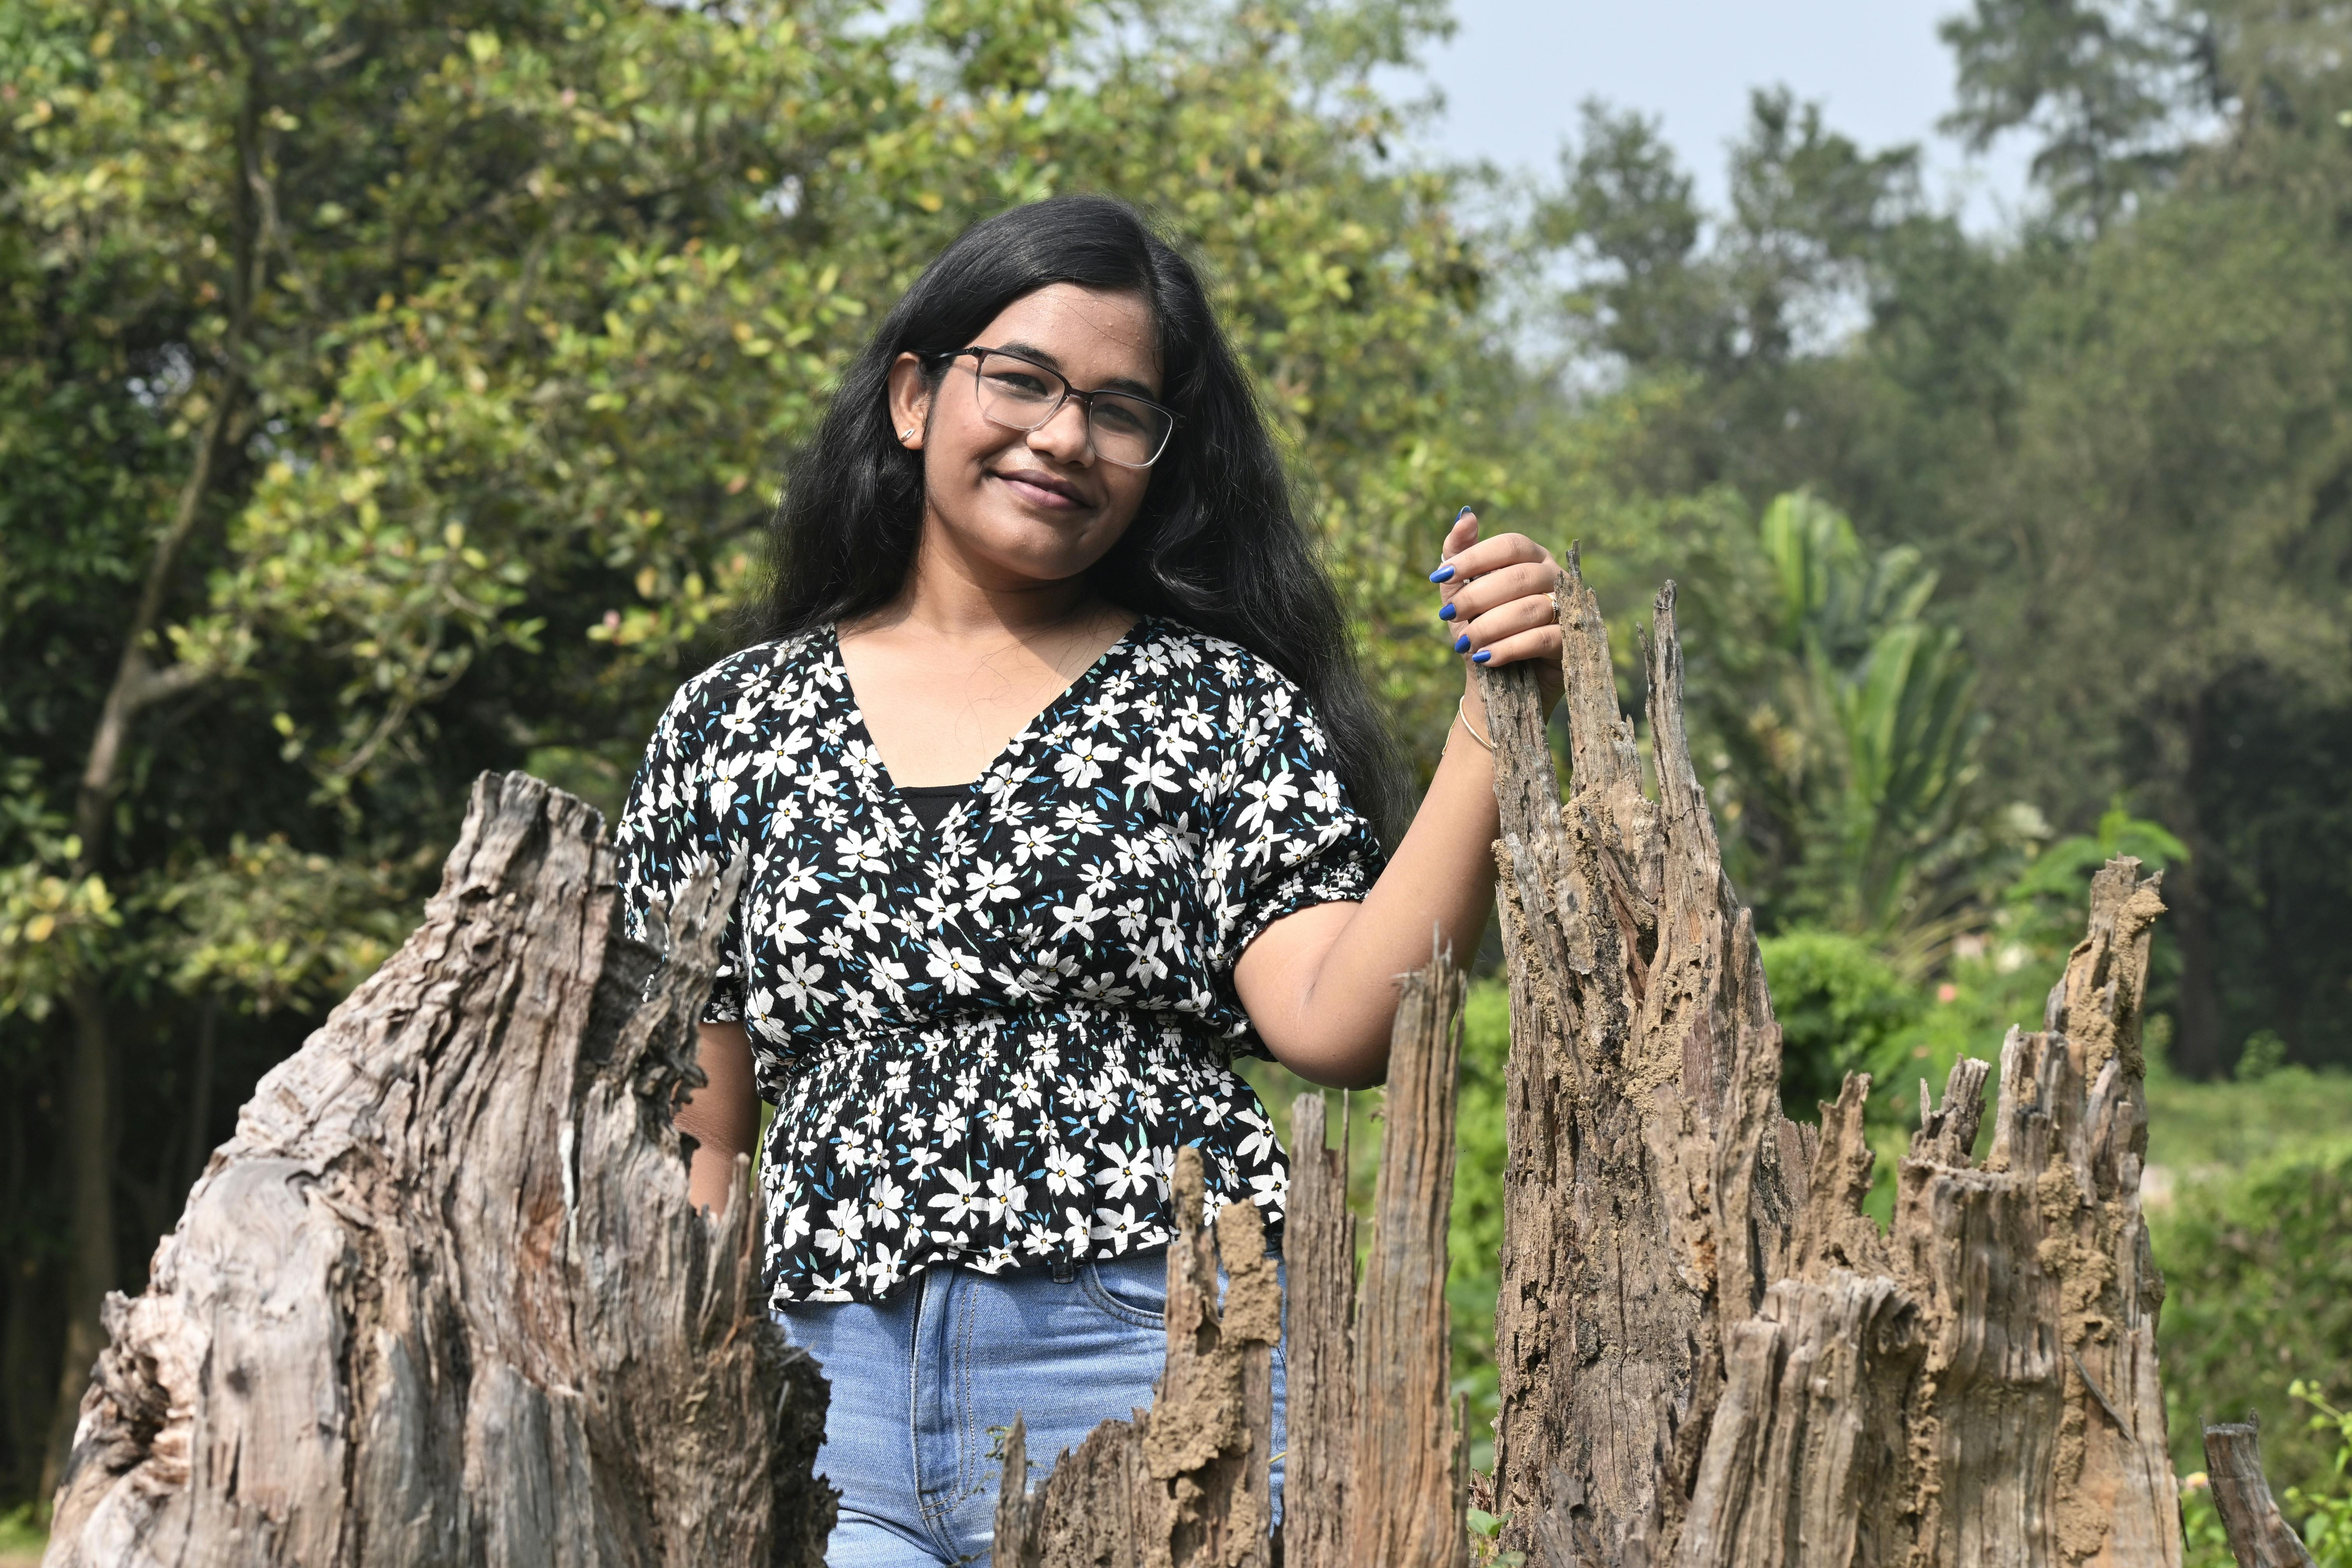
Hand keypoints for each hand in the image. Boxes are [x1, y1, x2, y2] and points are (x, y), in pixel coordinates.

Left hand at [1431, 507, 1563, 707]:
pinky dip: (1510, 647)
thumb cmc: (1481, 630)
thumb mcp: (1461, 594)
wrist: (1496, 684)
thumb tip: (1466, 514)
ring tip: (1467, 643)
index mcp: (1532, 559)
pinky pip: (1544, 638)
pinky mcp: (1572, 643)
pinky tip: (1486, 658)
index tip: (1442, 574)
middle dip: (1477, 597)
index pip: (1510, 544)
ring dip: (1490, 626)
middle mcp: (1554, 578)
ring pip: (1531, 608)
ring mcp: (1568, 609)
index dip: (1475, 557)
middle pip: (1519, 576)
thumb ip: (1458, 556)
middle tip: (1450, 615)